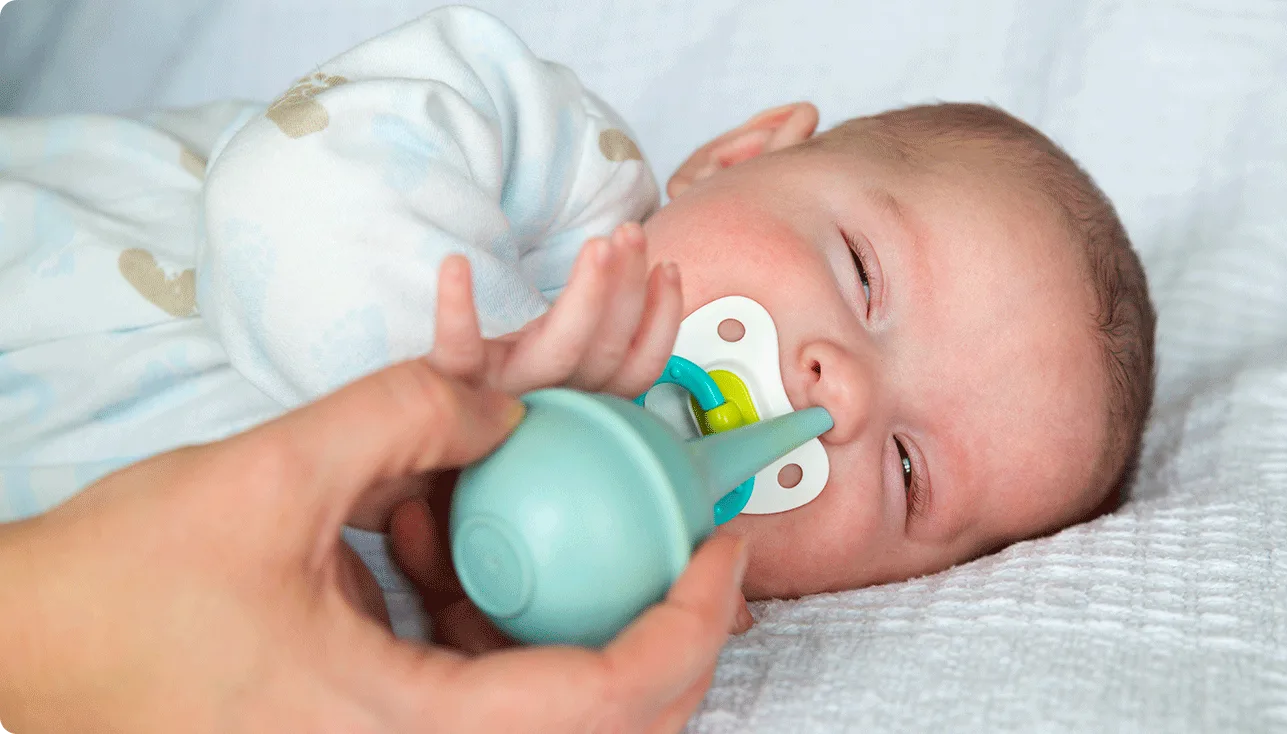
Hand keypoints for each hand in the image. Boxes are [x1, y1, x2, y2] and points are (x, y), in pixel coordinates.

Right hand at [0, 357, 747, 732]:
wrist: (20, 662)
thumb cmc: (118, 597)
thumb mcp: (269, 476)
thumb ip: (411, 410)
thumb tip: (514, 399)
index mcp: (409, 732)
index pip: (609, 699)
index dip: (691, 619)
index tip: (725, 543)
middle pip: (608, 724)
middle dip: (675, 634)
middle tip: (703, 546)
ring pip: (551, 706)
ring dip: (596, 618)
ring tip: (616, 530)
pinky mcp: (374, 726)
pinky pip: (484, 684)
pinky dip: (510, 615)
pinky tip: (476, 536)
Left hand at [431, 222, 681, 397]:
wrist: (433, 416)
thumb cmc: (499, 374)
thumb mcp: (555, 355)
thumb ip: (595, 331)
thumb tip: (643, 272)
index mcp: (580, 392)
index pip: (637, 367)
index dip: (662, 319)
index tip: (667, 269)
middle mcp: (551, 397)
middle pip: (604, 352)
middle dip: (626, 290)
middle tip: (630, 235)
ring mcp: (503, 391)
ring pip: (557, 352)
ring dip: (586, 296)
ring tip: (600, 244)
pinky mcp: (453, 380)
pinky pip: (458, 347)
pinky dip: (456, 307)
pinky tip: (457, 263)